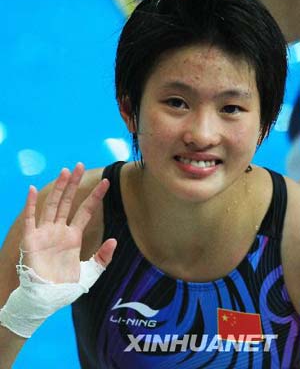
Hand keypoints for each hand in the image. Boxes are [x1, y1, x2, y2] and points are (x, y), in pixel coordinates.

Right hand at [20, 162, 116, 283]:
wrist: (46, 300)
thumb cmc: (66, 288)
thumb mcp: (91, 273)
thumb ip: (103, 257)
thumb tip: (115, 240)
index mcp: (73, 236)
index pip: (86, 211)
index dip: (95, 196)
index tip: (106, 182)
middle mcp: (59, 230)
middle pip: (67, 201)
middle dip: (73, 184)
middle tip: (79, 165)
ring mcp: (45, 233)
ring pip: (52, 205)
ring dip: (57, 188)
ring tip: (64, 171)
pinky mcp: (31, 239)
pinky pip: (30, 218)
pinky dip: (30, 204)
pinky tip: (31, 189)